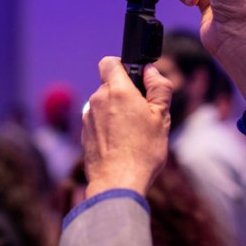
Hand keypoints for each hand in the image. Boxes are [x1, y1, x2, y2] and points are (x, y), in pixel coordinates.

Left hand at [82, 57, 171, 198]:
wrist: (117, 184)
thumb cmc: (143, 150)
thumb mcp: (161, 116)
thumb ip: (159, 87)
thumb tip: (151, 71)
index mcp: (117, 90)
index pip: (110, 62)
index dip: (123, 66)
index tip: (136, 80)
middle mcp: (98, 99)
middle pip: (109, 84)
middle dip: (124, 92)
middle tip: (142, 112)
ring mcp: (88, 117)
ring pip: (104, 103)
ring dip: (116, 110)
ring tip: (133, 133)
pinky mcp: (84, 133)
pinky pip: (98, 120)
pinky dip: (108, 126)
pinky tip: (121, 143)